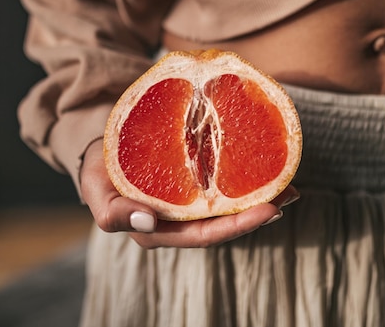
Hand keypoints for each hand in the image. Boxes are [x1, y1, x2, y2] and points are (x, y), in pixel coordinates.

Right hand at [79, 139, 299, 248]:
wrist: (101, 148)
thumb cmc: (98, 171)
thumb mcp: (94, 191)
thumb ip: (113, 213)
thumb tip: (147, 223)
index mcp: (158, 230)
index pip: (203, 236)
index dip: (237, 227)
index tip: (268, 211)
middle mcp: (178, 222)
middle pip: (223, 225)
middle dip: (258, 213)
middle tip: (290, 195)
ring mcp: (187, 205)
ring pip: (227, 208)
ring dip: (259, 198)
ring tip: (289, 186)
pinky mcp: (193, 186)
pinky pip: (222, 188)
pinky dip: (245, 181)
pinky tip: (267, 171)